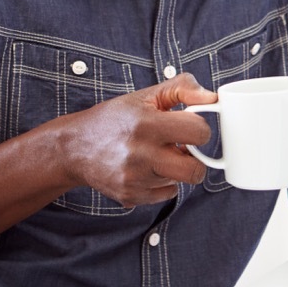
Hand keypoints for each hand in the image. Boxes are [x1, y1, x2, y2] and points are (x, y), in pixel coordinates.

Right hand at [0, 73, 216, 253]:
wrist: (74, 147)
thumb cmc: (115, 118)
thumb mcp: (146, 96)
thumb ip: (183, 90)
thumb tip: (213, 98)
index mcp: (146, 124)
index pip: (198, 132)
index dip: (200, 128)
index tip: (190, 127)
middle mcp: (139, 154)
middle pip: (195, 170)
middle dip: (196, 159)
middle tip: (184, 149)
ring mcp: (133, 179)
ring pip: (180, 180)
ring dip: (175, 168)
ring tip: (157, 154)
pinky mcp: (129, 196)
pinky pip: (166, 194)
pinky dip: (163, 183)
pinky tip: (147, 169)